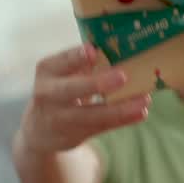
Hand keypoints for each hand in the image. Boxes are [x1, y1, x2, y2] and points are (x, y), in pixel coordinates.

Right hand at [20, 44, 150, 153]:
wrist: (40, 129)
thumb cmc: (60, 89)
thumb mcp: (62, 73)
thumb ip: (83, 63)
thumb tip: (121, 47)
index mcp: (47, 70)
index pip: (61, 61)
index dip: (76, 56)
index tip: (93, 50)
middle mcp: (48, 94)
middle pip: (70, 90)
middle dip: (96, 84)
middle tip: (122, 77)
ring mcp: (59, 118)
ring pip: (91, 114)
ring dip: (120, 108)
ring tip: (144, 100)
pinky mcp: (73, 135)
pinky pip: (101, 127)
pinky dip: (122, 120)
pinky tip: (140, 113)